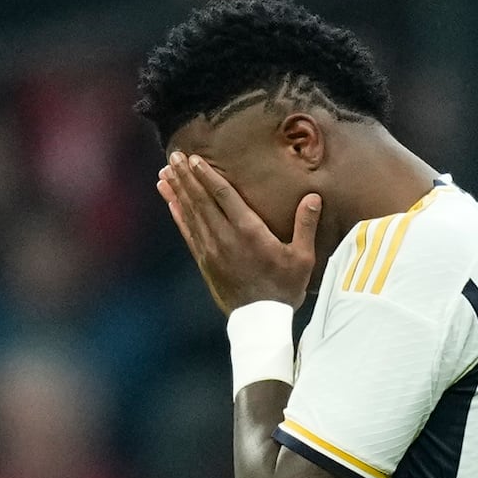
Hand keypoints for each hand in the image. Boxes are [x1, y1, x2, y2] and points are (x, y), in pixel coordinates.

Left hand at [155, 153, 323, 314]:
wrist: (260, 321)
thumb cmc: (284, 288)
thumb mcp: (302, 258)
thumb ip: (305, 225)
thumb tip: (313, 197)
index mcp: (248, 231)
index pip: (223, 195)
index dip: (208, 175)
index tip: (195, 158)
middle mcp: (224, 237)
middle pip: (201, 200)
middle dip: (186, 176)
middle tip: (174, 155)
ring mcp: (211, 250)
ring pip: (190, 214)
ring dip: (177, 191)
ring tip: (165, 172)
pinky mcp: (204, 261)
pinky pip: (187, 232)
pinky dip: (178, 215)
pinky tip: (170, 202)